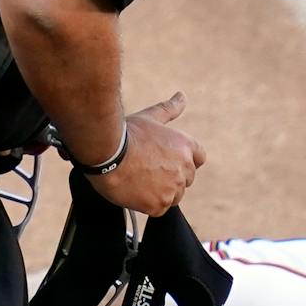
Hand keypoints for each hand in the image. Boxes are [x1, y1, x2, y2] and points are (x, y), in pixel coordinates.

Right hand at [86, 92, 205, 216]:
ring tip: (138, 180)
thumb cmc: (126, 133)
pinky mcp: (159, 204)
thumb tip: (182, 96)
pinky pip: (159, 209)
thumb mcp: (150, 117)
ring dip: (159, 192)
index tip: (166, 160)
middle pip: (185, 180)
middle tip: (146, 170)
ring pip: (173, 196)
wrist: (106, 152)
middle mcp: (184, 168)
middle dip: (170, 177)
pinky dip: (147, 204)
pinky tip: (134, 190)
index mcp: (186, 146)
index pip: (199, 158)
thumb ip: (170, 109)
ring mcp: (173, 188)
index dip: (183, 161)